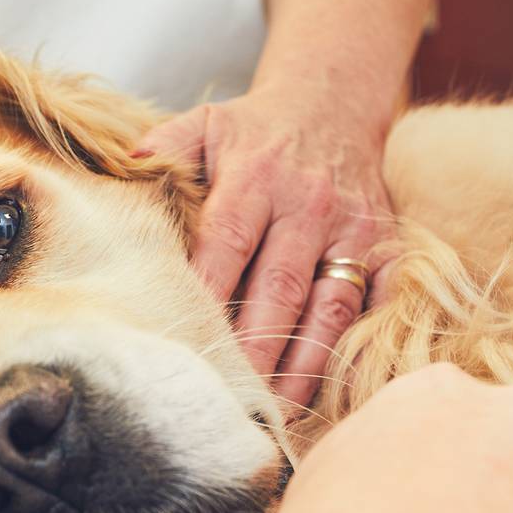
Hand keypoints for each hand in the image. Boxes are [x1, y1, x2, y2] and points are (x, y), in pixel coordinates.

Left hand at [139, 82, 395, 411]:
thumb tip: (123, 176)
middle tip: (228, 398)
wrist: (334, 102)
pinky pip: (381, 303)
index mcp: (257, 175)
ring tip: (276, 410)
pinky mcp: (389, 247)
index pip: (227, 242)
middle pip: (280, 287)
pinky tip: (337, 389)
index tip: (184, 342)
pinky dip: (363, 347)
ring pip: (331, 306)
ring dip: (304, 363)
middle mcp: (309, 204)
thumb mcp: (205, 123)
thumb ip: (164, 152)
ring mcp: (354, 229)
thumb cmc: (255, 130)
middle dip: (254, 347)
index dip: (207, 294)